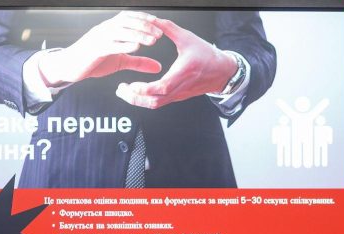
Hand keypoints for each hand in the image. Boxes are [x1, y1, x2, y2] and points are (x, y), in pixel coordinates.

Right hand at [39, 11, 163, 85]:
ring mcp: (98, 38)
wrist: (69, 66)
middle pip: (127, 22)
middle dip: (145, 26)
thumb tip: (159, 67)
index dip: (144, 19)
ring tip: (153, 40)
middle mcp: (105, 29)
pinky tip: (136, 47)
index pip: (129, 18)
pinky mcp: (93, 50)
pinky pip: (110, 44)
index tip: (159, 23)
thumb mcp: (120, 61)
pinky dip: (124, 44)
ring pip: (120, 31)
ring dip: (138, 34)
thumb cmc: (94, 61)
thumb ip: (139, 62)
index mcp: (110, 28)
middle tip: (160, 33)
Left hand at [115, 17, 237, 108]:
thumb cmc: (207, 56)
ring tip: (125, 91)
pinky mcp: (177, 96)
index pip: (163, 87)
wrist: (221, 72)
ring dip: (138, 101)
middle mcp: (180, 87)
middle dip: (135, 98)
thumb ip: (169, 29)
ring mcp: (178, 94)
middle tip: (121, 89)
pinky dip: (145, 99)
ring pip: (156, 104)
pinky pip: (159, 102)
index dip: (147, 89)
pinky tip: (137, 91)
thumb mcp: (188, 38)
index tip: (133, 85)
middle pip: (155, 101)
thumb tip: (153, 20)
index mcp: (184, 72)